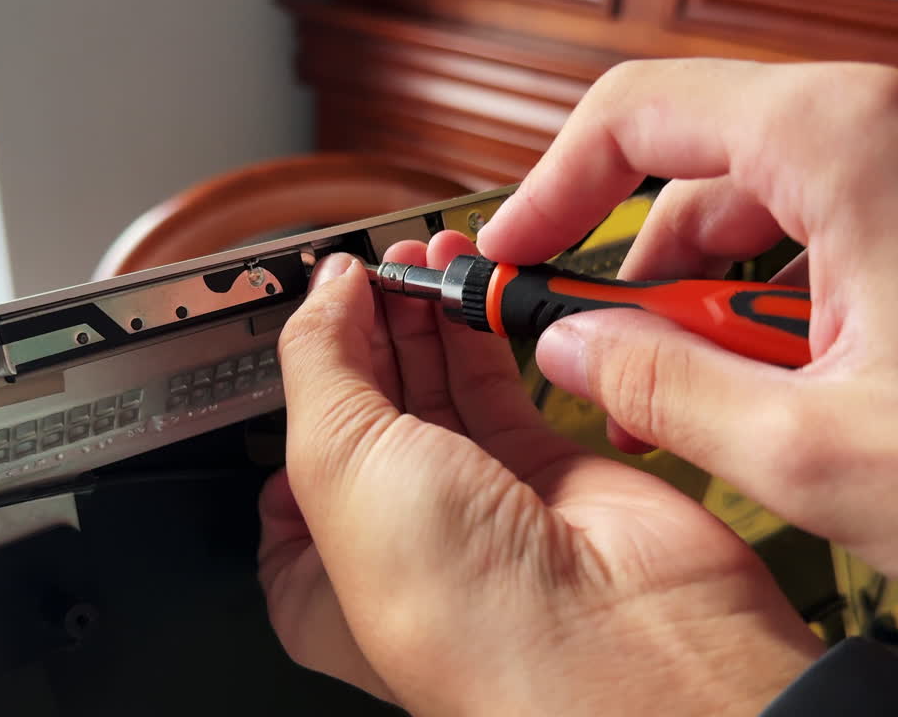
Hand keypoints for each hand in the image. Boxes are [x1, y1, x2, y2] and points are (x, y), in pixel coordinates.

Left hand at [259, 231, 822, 714]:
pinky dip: (483, 331)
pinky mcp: (543, 470)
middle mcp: (396, 533)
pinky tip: (468, 287)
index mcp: (318, 566)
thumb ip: (320, 361)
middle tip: (376, 264)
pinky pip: (501, 384)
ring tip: (420, 258)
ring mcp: (472, 500)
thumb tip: (325, 290)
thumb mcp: (336, 462)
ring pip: (436, 386)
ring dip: (424, 315)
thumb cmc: (458, 605)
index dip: (299, 366)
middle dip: (366, 323)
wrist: (608, 640)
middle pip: (366, 402)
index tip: (313, 299)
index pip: (289, 444)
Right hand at [477, 59, 897, 634]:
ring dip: (707, 297)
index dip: (550, 189)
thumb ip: (659, 388)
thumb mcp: (813, 454)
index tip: (511, 256)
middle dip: (634, 264)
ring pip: (759, 201)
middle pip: (696, 161)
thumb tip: (573, 348)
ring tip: (707, 400)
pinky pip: (827, 230)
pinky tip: (785, 386)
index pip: (638, 116)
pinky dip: (775, 300)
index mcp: (855, 144)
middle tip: (601, 358)